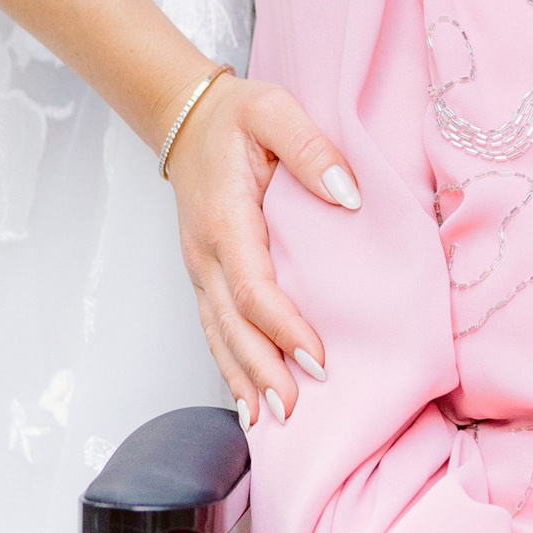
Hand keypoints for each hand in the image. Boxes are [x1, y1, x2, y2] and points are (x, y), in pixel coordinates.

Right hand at [163, 69, 359, 423]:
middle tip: (295, 408)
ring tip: (269, 421)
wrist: (184, 117)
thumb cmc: (235, 116)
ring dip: (243, 377)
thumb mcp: (274, 110)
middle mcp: (205, 254)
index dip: (283, 326)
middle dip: (262, 369)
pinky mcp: (205, 275)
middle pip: (232, 325)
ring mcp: (200, 269)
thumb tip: (347, 194)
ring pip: (219, 334)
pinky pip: (215, 328)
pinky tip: (247, 400)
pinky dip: (229, 366)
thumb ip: (311, 148)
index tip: (316, 357)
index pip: (254, 287)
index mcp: (225, 220)